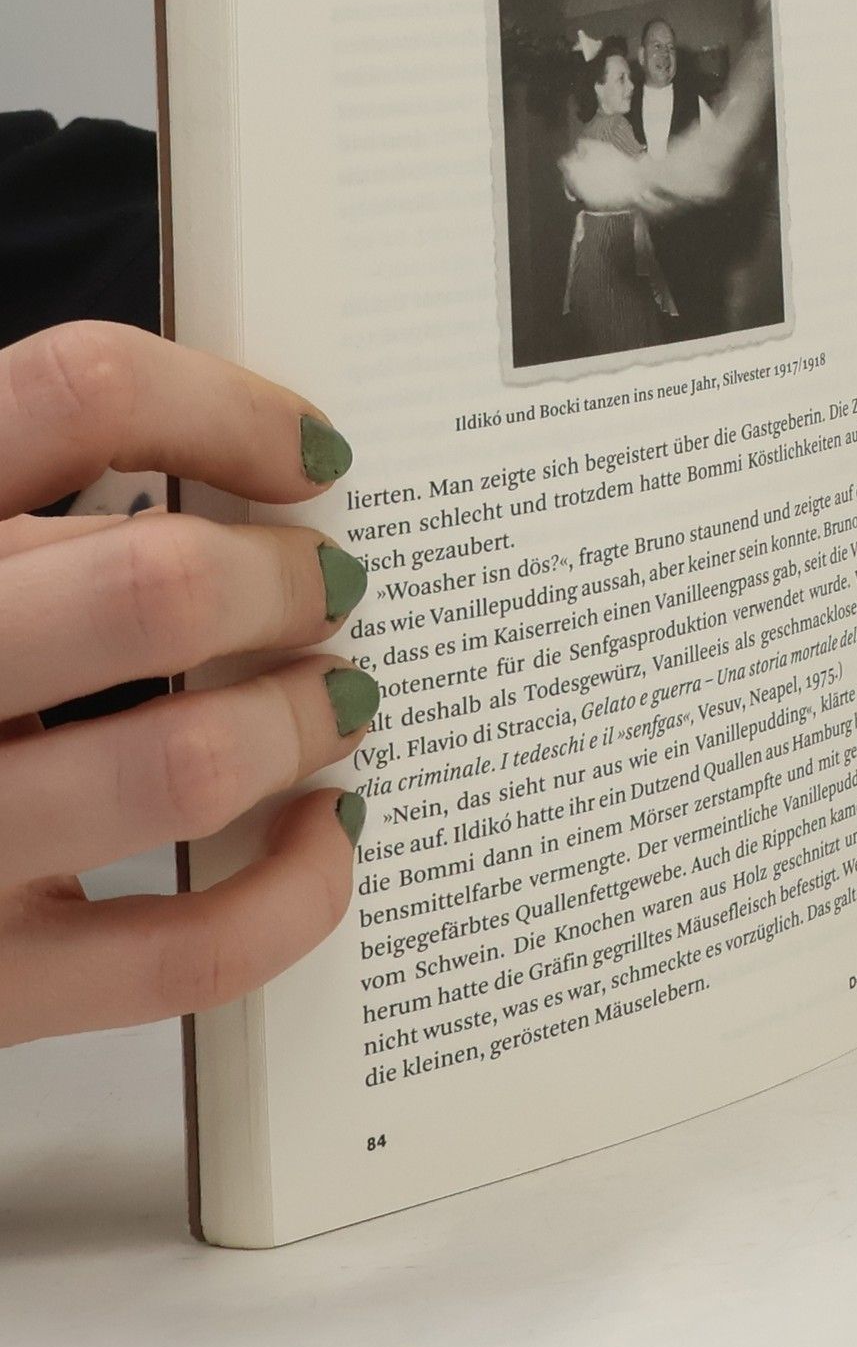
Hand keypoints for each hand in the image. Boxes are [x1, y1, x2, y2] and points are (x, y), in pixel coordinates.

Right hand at [0, 323, 378, 1045]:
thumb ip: (33, 530)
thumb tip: (244, 482)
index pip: (77, 397)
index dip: (226, 408)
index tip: (308, 449)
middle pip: (157, 585)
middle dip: (286, 578)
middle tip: (323, 586)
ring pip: (189, 762)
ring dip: (305, 719)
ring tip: (333, 700)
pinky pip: (192, 950)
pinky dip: (302, 887)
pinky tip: (319, 830)